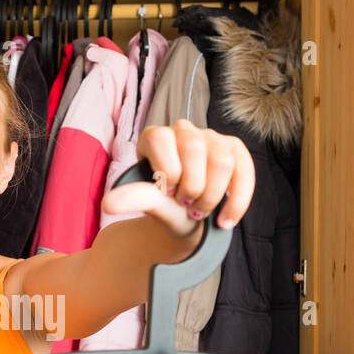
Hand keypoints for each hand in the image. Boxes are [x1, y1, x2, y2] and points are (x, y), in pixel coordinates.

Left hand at [100, 120, 254, 236]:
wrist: (185, 222)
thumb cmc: (164, 208)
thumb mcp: (150, 204)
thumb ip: (134, 198)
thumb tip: (108, 204)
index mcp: (155, 137)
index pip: (160, 138)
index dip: (166, 170)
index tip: (167, 194)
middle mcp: (183, 131)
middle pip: (194, 148)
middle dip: (191, 186)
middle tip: (184, 204)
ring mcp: (211, 138)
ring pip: (222, 160)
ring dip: (212, 195)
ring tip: (200, 210)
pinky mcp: (235, 151)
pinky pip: (244, 169)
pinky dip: (237, 201)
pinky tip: (225, 221)